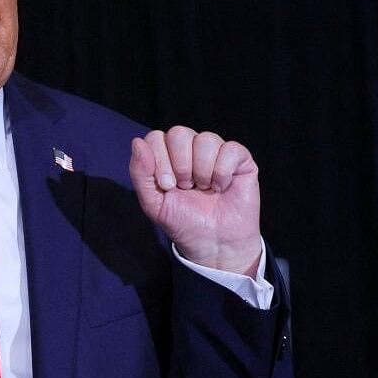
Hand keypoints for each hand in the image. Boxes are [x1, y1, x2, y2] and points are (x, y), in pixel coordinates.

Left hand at [129, 126, 262, 275]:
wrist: (214, 244)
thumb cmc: (184, 222)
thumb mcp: (153, 202)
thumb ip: (140, 173)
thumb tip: (137, 142)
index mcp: (168, 155)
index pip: (156, 137)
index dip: (159, 161)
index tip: (167, 186)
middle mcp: (191, 148)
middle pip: (179, 133)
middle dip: (181, 165)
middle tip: (186, 187)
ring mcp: (216, 152)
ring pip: (205, 139)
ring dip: (202, 171)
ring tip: (204, 189)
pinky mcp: (240, 160)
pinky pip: (230, 149)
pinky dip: (223, 172)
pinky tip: (221, 187)